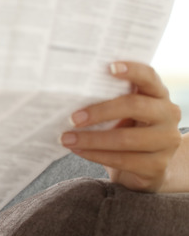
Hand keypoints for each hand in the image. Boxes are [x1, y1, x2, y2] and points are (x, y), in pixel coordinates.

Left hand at [60, 61, 182, 191]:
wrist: (144, 167)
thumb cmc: (125, 130)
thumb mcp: (122, 112)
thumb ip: (108, 99)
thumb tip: (69, 93)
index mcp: (158, 94)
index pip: (149, 76)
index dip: (132, 70)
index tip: (109, 67)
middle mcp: (168, 114)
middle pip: (135, 106)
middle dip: (100, 111)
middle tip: (72, 118)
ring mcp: (166, 141)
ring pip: (126, 138)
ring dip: (91, 139)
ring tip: (66, 138)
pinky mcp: (157, 166)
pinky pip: (122, 159)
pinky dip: (95, 155)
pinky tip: (78, 150)